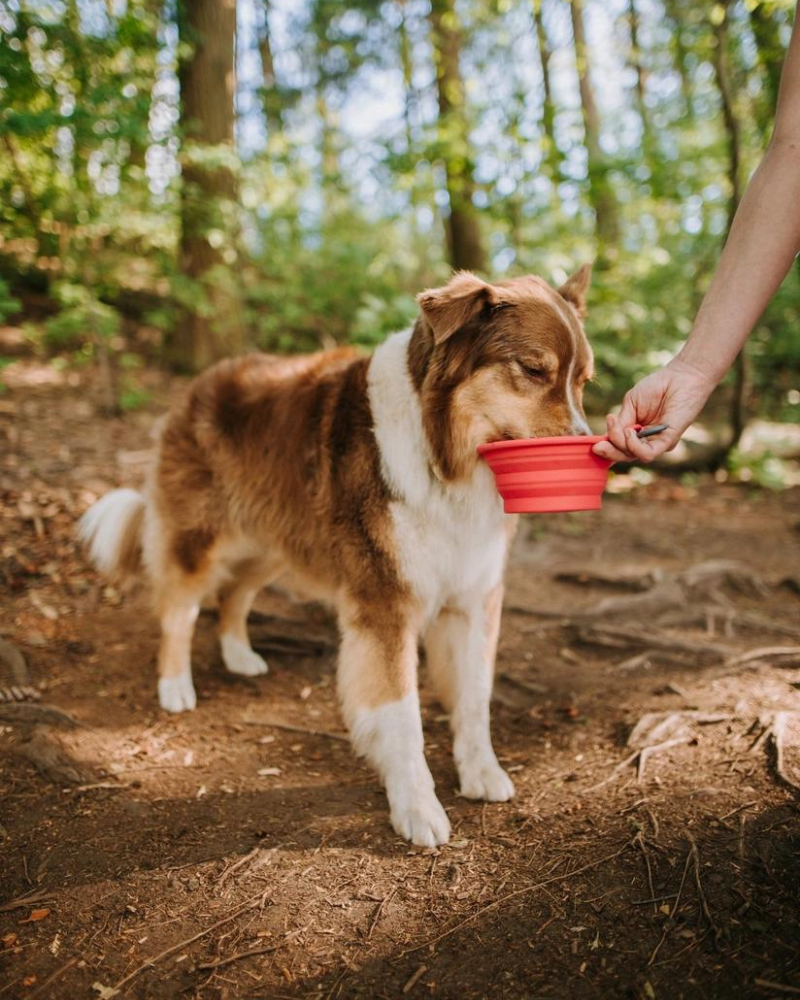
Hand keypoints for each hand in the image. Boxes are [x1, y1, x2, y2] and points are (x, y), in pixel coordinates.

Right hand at [592, 358, 717, 462]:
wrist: (680, 377)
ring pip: (633, 456)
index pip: (618, 446)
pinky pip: (647, 453)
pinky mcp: (668, 441)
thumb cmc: (657, 387)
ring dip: (620, 445)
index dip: (606, 448)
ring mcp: (657, 442)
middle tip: (597, 446)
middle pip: (624, 455)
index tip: (593, 445)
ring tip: (620, 428)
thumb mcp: (630, 404)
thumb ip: (621, 422)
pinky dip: (634, 446)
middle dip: (609, 452)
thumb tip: (608, 437)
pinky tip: (630, 432)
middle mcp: (646, 441)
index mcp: (635, 433)